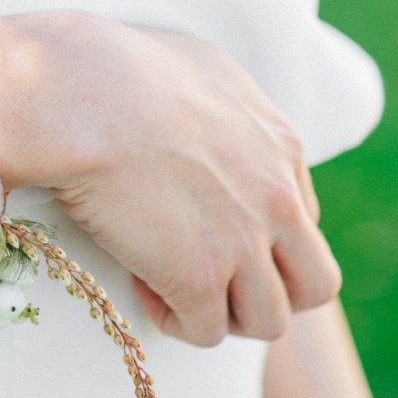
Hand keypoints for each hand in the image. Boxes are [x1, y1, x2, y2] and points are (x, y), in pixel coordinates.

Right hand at [0, 11, 342, 345]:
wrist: (82, 93)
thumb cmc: (117, 67)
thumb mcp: (201, 69)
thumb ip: (227, 108)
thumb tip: (209, 126)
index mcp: (282, 146)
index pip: (304, 221)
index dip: (264, 238)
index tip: (216, 231)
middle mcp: (277, 198)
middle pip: (315, 284)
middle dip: (272, 292)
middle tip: (219, 280)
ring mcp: (243, 242)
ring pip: (270, 320)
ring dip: (225, 312)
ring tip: (177, 288)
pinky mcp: (199, 276)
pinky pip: (206, 330)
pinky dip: (176, 318)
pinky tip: (144, 285)